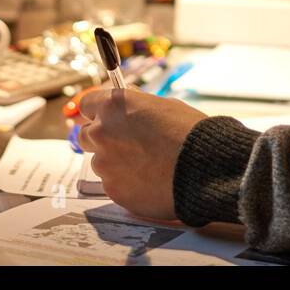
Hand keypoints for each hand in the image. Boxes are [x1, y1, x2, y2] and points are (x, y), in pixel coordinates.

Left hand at [76, 88, 208, 220]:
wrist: (203, 169)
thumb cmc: (188, 132)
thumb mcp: (163, 105)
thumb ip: (136, 104)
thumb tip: (127, 99)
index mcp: (112, 107)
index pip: (86, 104)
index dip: (98, 111)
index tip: (106, 117)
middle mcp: (101, 134)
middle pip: (86, 135)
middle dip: (102, 138)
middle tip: (126, 143)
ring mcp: (105, 165)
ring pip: (101, 162)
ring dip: (115, 162)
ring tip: (146, 165)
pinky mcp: (113, 190)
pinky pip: (113, 184)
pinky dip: (126, 183)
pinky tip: (149, 180)